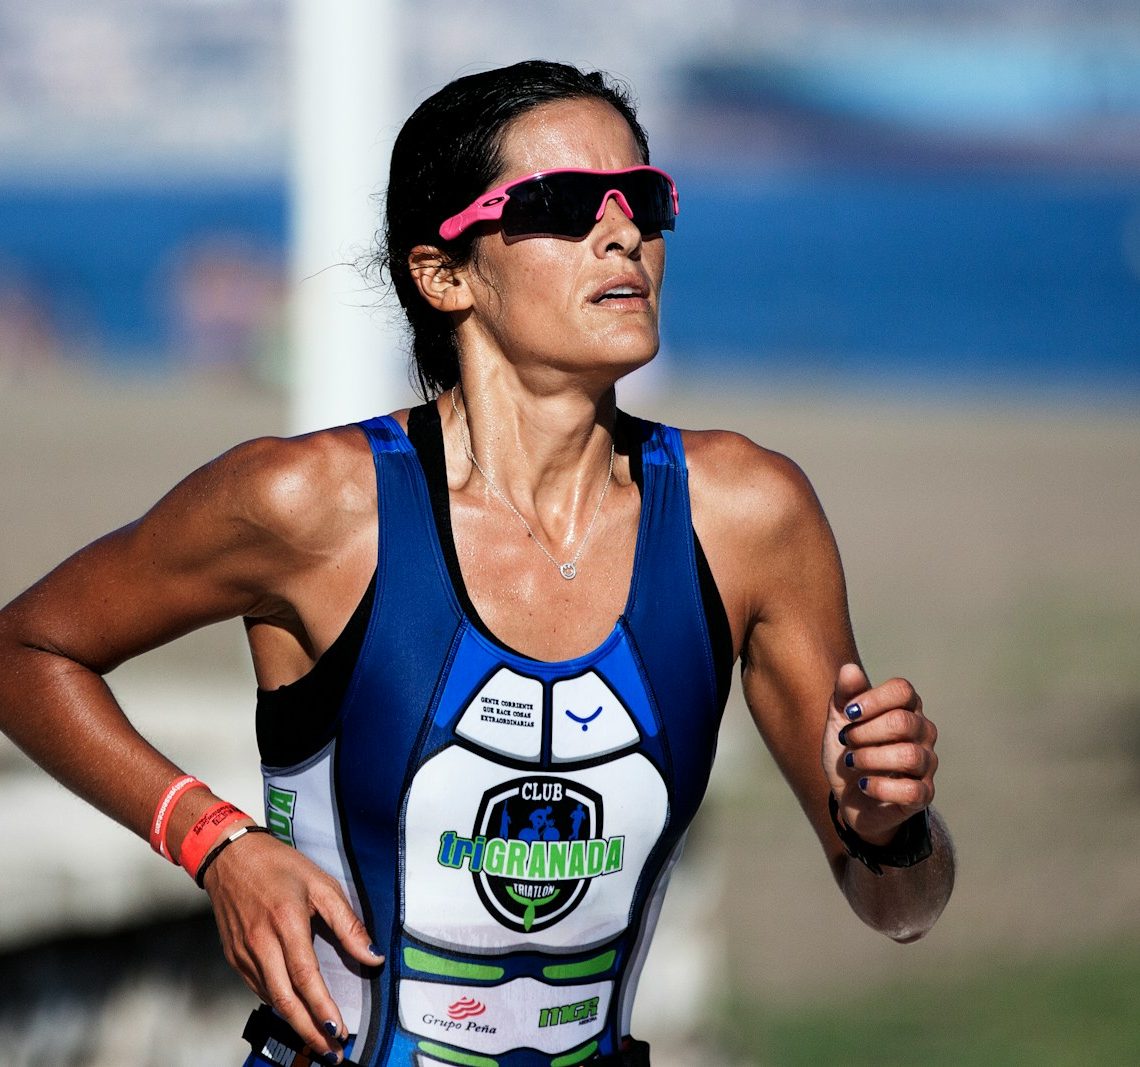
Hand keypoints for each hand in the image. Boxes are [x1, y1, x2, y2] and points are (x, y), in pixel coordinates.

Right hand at [203, 830, 382, 1063]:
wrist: (230, 857)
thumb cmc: (280, 866)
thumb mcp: (321, 884)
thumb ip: (347, 923)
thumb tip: (372, 957)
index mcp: (285, 922)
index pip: (305, 976)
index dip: (322, 1007)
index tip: (340, 1030)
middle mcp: (261, 942)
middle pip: (285, 999)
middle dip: (309, 1030)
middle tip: (331, 1052)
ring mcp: (243, 953)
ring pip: (270, 998)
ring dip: (294, 1024)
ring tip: (318, 1041)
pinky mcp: (234, 957)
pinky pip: (258, 988)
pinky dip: (278, 1005)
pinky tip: (295, 1012)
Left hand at [822, 663, 937, 846]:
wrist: (850, 794)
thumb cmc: (850, 749)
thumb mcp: (840, 720)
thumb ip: (845, 694)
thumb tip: (849, 669)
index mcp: (906, 708)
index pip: (902, 690)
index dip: (872, 699)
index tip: (848, 713)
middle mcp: (923, 733)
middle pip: (903, 722)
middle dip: (865, 732)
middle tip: (846, 740)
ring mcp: (926, 764)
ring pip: (908, 756)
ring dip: (870, 759)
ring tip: (851, 762)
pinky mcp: (923, 794)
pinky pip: (910, 790)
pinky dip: (879, 787)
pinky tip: (863, 785)